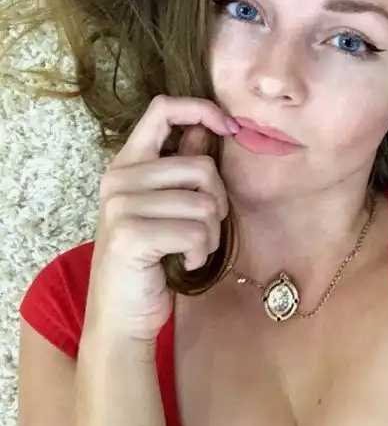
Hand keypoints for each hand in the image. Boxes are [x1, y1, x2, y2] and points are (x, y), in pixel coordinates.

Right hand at [84, 95, 236, 344]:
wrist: (120, 315)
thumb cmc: (149, 258)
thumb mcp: (165, 208)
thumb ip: (180, 168)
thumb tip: (204, 130)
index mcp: (128, 163)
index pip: (162, 109)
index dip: (201, 109)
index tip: (229, 128)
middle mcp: (119, 179)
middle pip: (201, 167)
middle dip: (218, 203)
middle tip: (206, 229)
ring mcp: (121, 206)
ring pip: (204, 204)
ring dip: (211, 235)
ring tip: (192, 250)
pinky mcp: (130, 235)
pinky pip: (196, 233)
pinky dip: (201, 253)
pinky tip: (185, 263)